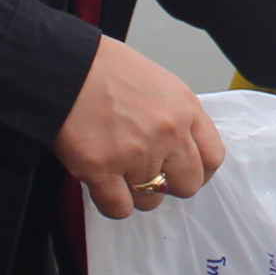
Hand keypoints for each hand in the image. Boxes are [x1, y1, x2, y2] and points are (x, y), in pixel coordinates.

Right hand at [57, 37, 225, 219]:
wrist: (62, 66)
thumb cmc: (103, 68)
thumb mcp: (156, 82)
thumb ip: (175, 116)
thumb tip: (181, 148)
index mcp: (184, 107)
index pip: (213, 157)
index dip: (200, 171)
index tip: (184, 172)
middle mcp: (167, 133)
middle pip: (187, 186)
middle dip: (168, 185)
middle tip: (147, 174)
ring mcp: (136, 154)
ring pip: (150, 200)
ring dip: (135, 193)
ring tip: (118, 172)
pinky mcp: (102, 170)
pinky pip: (119, 209)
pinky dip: (111, 203)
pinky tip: (102, 185)